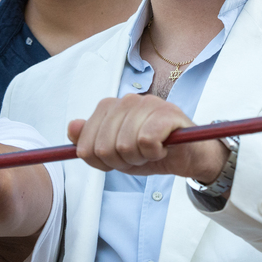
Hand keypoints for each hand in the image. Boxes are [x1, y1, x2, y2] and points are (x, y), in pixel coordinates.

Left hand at [67, 94, 227, 182]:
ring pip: (124, 145)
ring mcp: (148, 104)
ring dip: (139, 158)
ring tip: (152, 151)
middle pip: (104, 147)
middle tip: (139, 156)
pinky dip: (154, 153)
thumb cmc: (151, 153)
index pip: (85, 144)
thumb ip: (90, 143)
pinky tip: (163, 148)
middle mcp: (127, 100)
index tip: (118, 159)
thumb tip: (72, 127)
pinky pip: (146, 140)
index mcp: (110, 107)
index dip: (101, 161)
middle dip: (121, 161)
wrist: (189, 157)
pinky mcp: (168, 113)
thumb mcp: (115, 154)